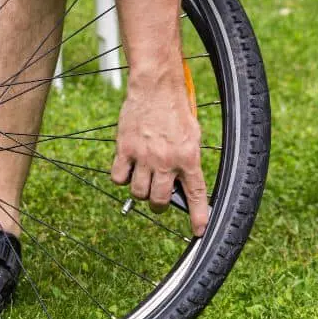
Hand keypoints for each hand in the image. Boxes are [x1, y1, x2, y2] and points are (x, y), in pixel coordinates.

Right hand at [110, 70, 208, 236]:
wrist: (156, 88)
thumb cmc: (176, 109)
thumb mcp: (192, 135)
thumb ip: (187, 159)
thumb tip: (180, 183)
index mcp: (188, 157)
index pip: (195, 194)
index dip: (198, 216)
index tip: (199, 230)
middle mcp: (166, 160)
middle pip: (159, 200)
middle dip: (160, 204)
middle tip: (159, 198)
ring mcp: (143, 156)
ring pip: (138, 192)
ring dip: (141, 192)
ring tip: (143, 182)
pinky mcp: (125, 149)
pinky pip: (118, 177)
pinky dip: (122, 178)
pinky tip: (127, 170)